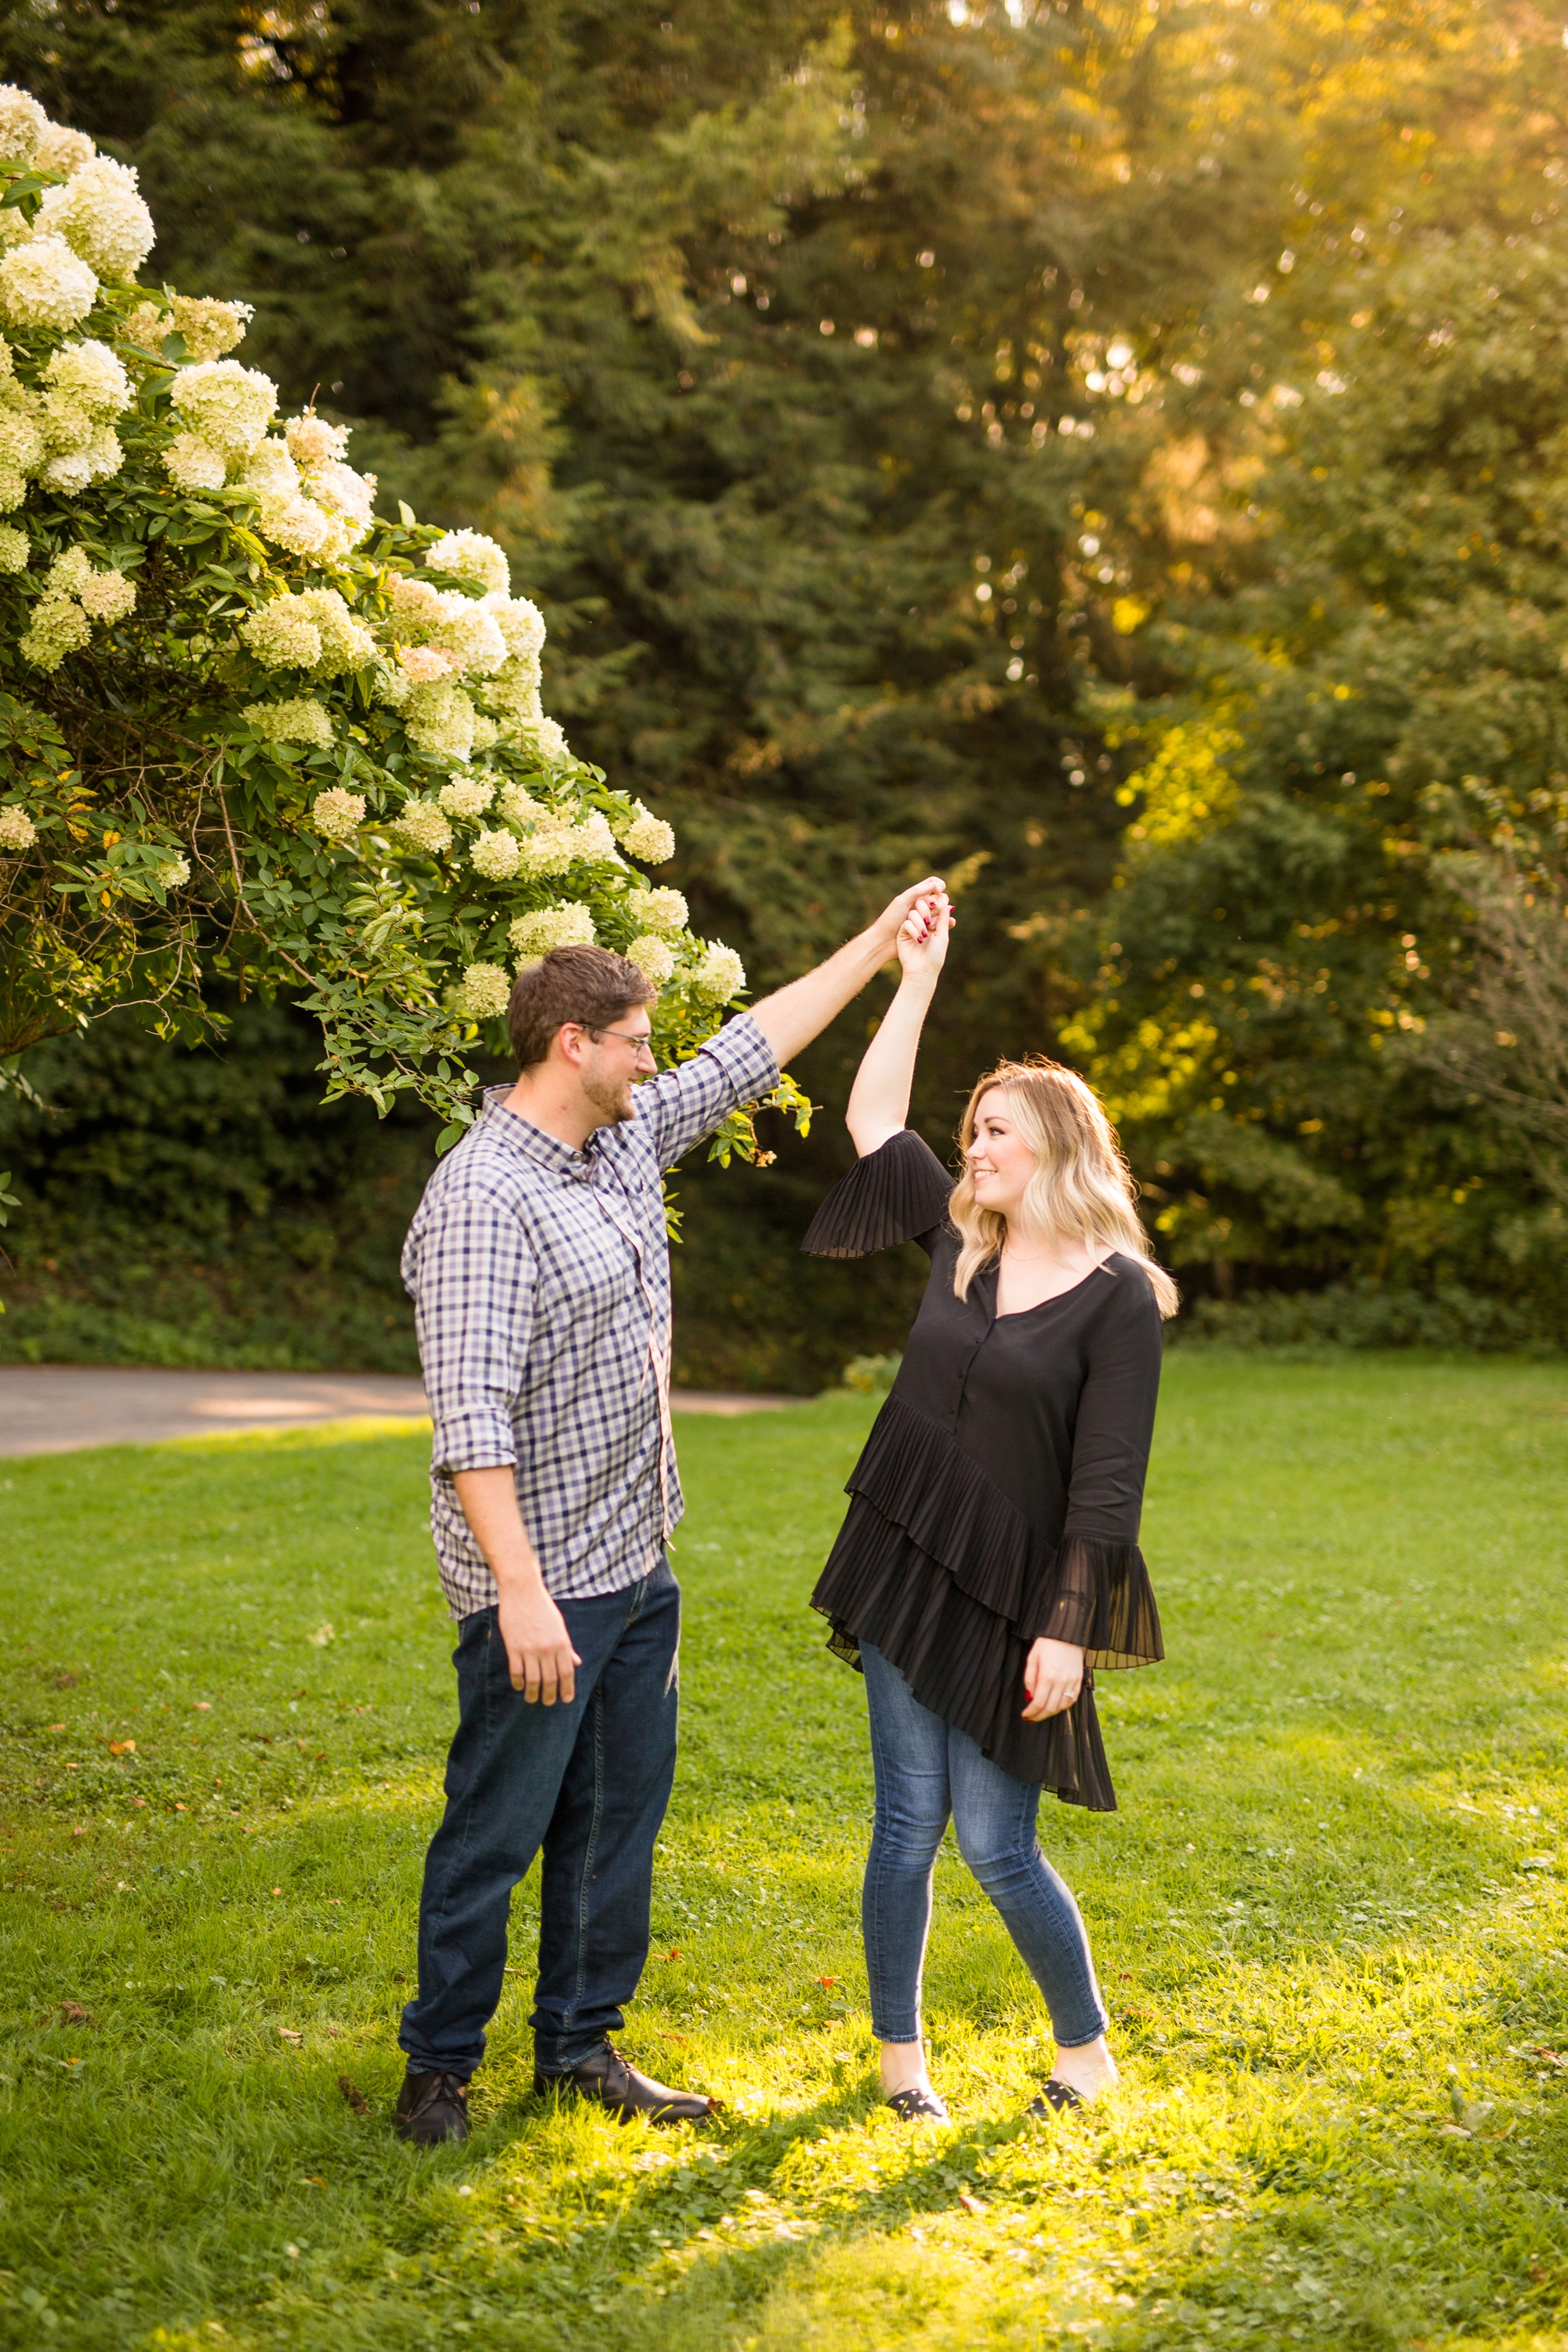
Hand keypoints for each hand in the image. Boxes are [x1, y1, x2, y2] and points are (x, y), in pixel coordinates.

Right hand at [497, 1579, 581, 1704]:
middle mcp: (548, 1648)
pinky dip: (518, 1682)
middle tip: (548, 1703)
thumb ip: (567, 1647)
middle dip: (550, 1696)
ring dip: (532, 1693)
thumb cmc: (543, 1607)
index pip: (567, 1673)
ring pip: (533, 1680)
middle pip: (551, 1680)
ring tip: (531, 1699)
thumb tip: (576, 1663)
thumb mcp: (559, 1626)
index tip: (567, 1700)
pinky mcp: (514, 1646)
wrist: (523, 1591)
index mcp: (561, 1642)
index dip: (567, 1689)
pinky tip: (518, 1686)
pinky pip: (516, 1671)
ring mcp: (530, 1648)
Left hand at [869, 876, 946, 959]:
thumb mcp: (902, 901)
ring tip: (932, 921)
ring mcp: (925, 917)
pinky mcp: (927, 929)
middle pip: (940, 897)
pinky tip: (950, 923)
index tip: (938, 890)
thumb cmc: (890, 919)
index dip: (939, 884)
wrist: (884, 940)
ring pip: (941, 911)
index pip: (933, 883)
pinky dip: (947, 922)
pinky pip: (941, 924)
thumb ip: (917, 891)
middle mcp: (922, 905)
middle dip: (939, 902)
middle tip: (932, 908)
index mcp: (915, 895)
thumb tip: (935, 884)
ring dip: (941, 913)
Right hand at [896, 889, 953, 981]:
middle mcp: (922, 924)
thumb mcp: (942, 936)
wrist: (921, 970)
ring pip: (913, 913)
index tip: (939, 916)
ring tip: (924, 936)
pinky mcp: (902, 933)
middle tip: (931, 925)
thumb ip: (943, 920)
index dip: (936, 908)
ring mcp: (911, 928)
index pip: (933, 908)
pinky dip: (913, 930)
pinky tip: (918, 940)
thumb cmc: (935, 955)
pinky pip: (906, 923)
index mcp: (934, 924)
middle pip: (922, 906)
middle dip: (927, 913)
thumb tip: (949, 905)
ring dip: (920, 923)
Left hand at [1021, 1636, 1083, 1721]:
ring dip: (1051, 1713)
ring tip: (1042, 1712)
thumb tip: (1030, 1696)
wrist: (1066, 1632)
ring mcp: (1072, 1681)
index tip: (1025, 1715)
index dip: (1031, 1712)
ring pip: (1062, 1706)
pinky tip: (1056, 1706)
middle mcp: (1061, 1681)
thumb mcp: (1032, 1658)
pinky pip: (1073, 1699)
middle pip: (1050, 1708)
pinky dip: (1064, 1706)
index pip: (1039, 1703)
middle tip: (1032, 1718)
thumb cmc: (1046, 1643)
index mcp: (1048, 1676)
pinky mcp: (1079, 1679)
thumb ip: (1030, 1678)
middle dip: (1039, 1716)